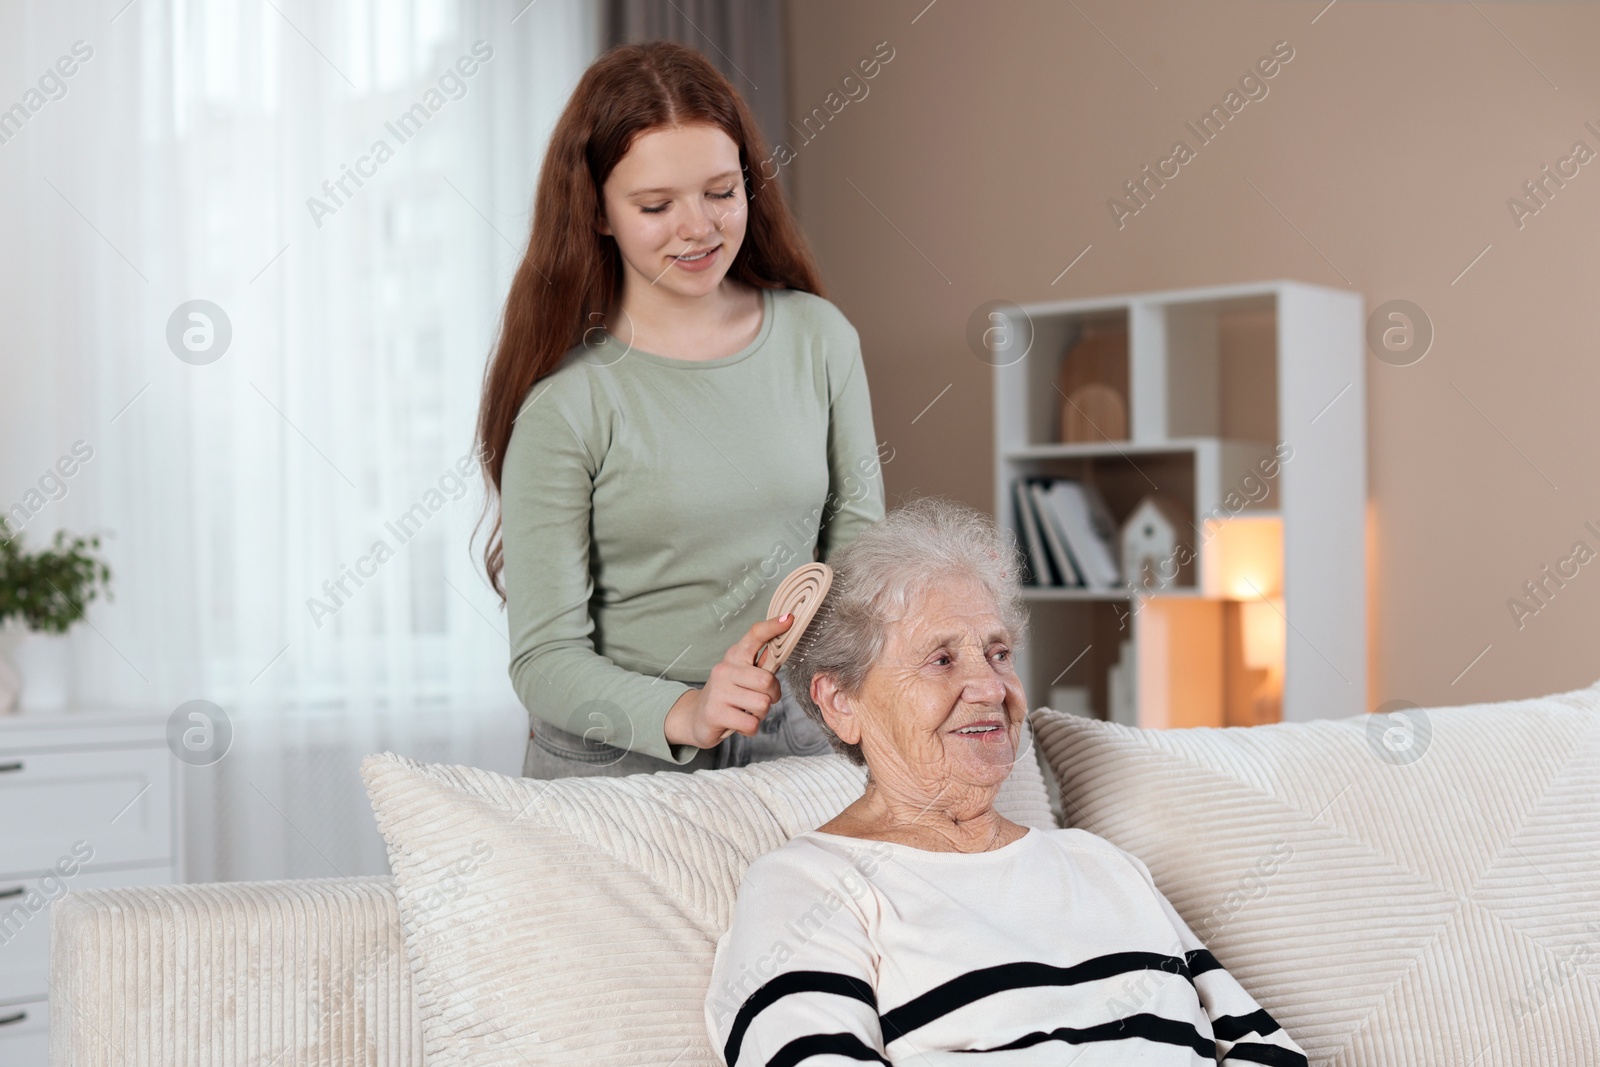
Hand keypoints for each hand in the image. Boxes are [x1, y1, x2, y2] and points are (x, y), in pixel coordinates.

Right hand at [664, 614, 792, 748]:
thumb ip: (762, 663)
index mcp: (734, 656)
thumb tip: (783, 647)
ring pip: (762, 704)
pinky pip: (751, 723)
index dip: (772, 628)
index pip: (754, 636)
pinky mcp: (715, 713)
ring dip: (760, 714)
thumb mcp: (742, 675)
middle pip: (767, 680)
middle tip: (762, 699)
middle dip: (772, 695)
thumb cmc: (728, 694)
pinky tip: (740, 722)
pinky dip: (751, 727)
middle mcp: (725, 669)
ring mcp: (718, 691)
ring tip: (746, 711)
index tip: (789, 619)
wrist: (696, 717)